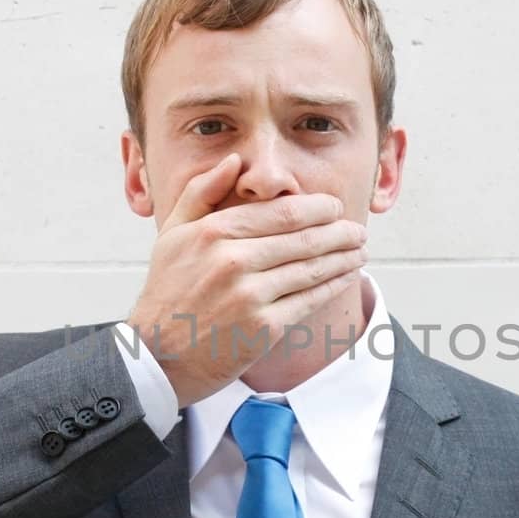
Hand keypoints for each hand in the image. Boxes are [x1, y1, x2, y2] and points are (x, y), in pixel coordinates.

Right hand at [124, 152, 369, 408]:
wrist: (158, 355)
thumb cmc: (167, 291)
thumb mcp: (172, 234)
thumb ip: (200, 192)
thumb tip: (234, 162)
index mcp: (213, 233)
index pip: (280, 213)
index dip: (316, 209)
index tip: (334, 208)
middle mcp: (233, 261)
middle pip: (303, 239)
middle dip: (339, 232)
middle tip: (358, 230)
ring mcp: (250, 296)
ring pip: (311, 269)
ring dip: (343, 258)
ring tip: (360, 250)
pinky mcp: (263, 328)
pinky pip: (309, 300)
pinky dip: (333, 285)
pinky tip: (347, 276)